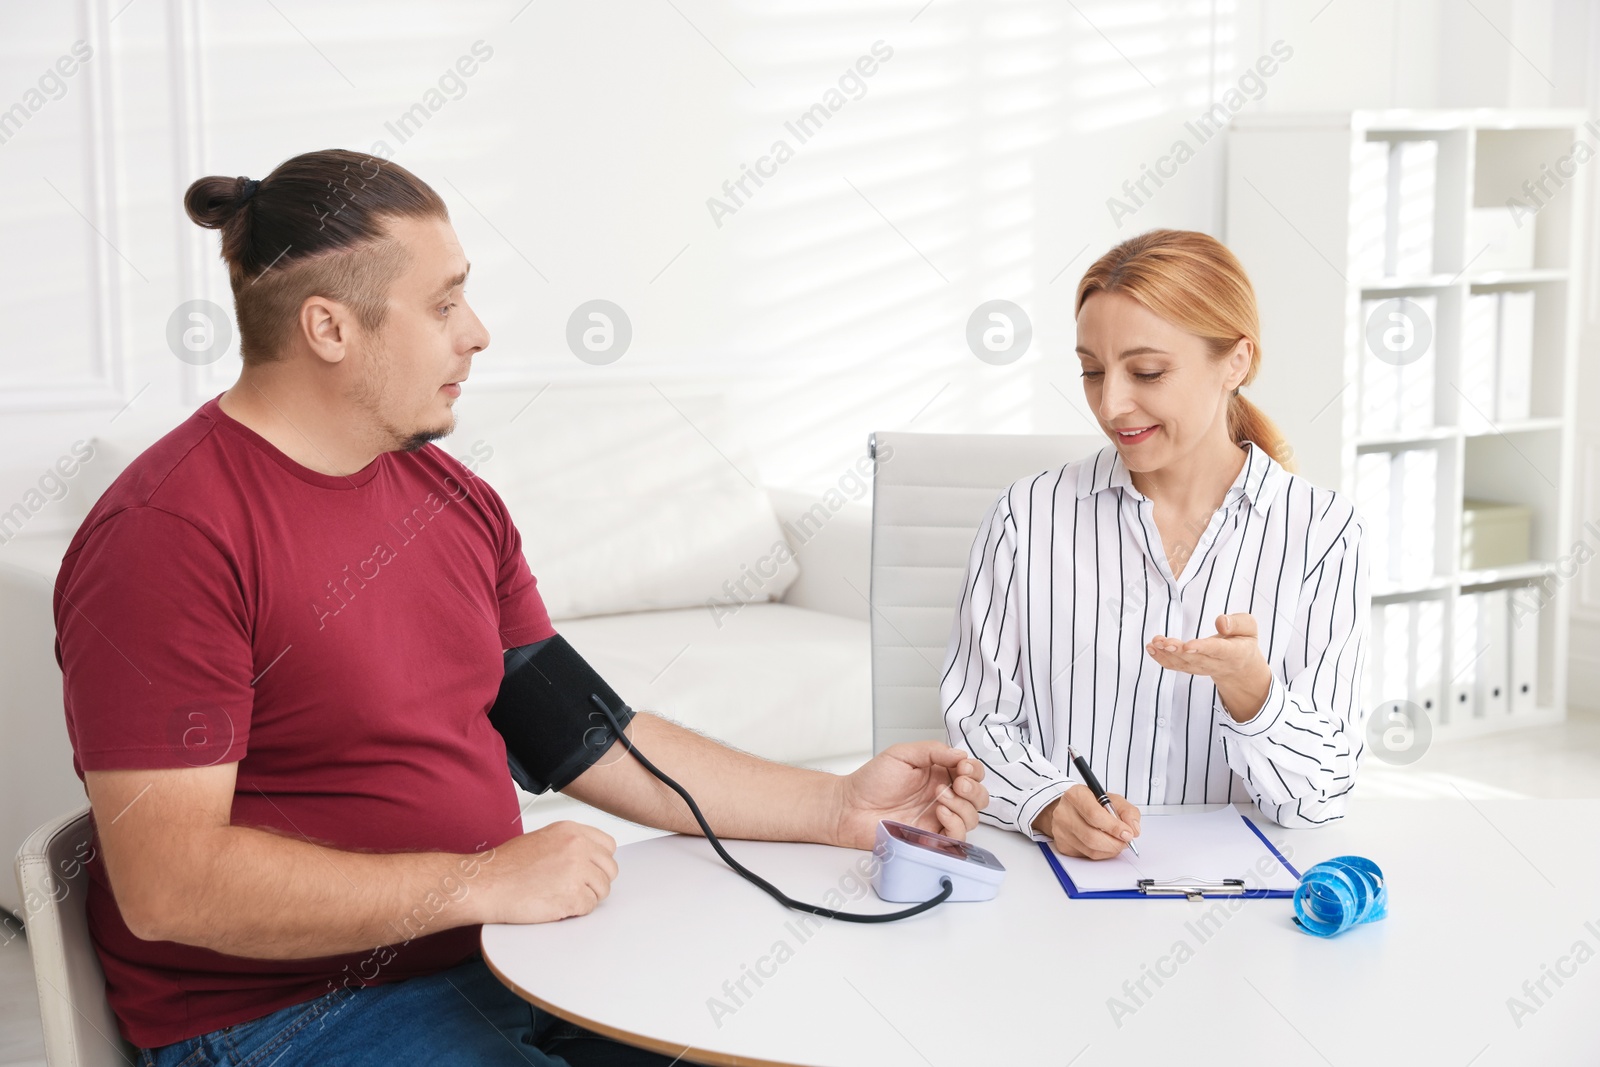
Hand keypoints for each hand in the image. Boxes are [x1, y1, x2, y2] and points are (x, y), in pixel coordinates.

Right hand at [473, 820, 618, 924]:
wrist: (485, 884)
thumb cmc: (505, 866)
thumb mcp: (542, 839)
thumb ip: (569, 844)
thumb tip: (589, 858)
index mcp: (571, 831)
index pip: (608, 846)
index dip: (599, 862)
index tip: (590, 870)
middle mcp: (578, 847)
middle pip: (610, 869)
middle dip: (595, 881)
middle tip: (574, 888)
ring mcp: (577, 871)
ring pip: (602, 890)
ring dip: (586, 897)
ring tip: (561, 896)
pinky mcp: (573, 896)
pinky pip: (589, 907)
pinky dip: (575, 911)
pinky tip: (555, 905)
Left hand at [832, 742, 988, 850]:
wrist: (850, 807)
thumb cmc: (871, 781)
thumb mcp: (902, 754)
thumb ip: (933, 750)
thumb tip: (960, 754)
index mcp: (938, 773)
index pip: (971, 772)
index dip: (973, 769)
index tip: (962, 766)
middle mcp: (942, 796)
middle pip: (978, 796)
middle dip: (974, 789)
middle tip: (959, 783)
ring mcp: (938, 818)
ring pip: (972, 817)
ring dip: (962, 805)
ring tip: (939, 796)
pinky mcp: (932, 838)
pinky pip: (958, 837)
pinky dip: (955, 823)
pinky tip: (939, 812)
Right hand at [1033, 785, 1140, 859]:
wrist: (1070, 809)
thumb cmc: (1092, 803)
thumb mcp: (1112, 799)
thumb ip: (1127, 811)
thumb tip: (1133, 829)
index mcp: (1076, 795)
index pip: (1094, 815)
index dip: (1114, 827)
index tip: (1128, 833)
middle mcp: (1064, 813)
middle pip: (1092, 836)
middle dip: (1115, 843)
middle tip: (1126, 842)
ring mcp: (1061, 831)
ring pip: (1091, 849)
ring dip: (1110, 850)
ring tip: (1117, 842)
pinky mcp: (1062, 845)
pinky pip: (1087, 856)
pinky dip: (1102, 853)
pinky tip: (1104, 845)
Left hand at [1146, 612, 1272, 720]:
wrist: (1240, 666)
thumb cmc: (1243, 641)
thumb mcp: (1249, 628)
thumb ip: (1238, 623)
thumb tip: (1221, 622)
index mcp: (1234, 653)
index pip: (1217, 651)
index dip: (1202, 648)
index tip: (1188, 645)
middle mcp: (1216, 664)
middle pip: (1196, 659)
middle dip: (1178, 651)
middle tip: (1164, 643)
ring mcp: (1202, 668)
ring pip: (1183, 664)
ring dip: (1166, 654)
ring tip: (1154, 643)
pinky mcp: (1191, 668)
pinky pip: (1176, 666)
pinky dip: (1162, 659)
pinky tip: (1151, 649)